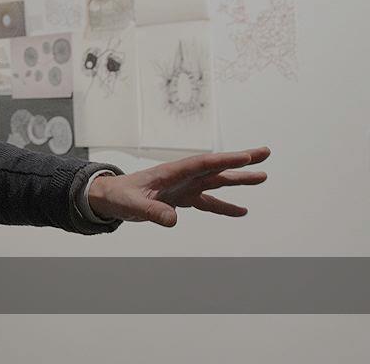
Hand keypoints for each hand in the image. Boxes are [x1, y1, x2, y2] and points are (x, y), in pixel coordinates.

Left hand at [88, 146, 270, 226]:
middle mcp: (181, 177)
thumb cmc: (118, 196)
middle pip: (215, 167)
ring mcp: (184, 187)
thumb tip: (173, 221)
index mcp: (170, 172)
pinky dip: (225, 207)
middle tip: (264, 153)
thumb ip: (151, 211)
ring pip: (216, 182)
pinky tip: (242, 211)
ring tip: (263, 177)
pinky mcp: (182, 198)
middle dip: (240, 161)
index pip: (202, 164)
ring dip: (238, 180)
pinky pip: (208, 202)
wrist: (110, 197)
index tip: (246, 156)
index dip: (224, 160)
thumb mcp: (132, 204)